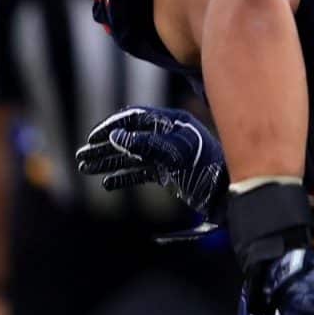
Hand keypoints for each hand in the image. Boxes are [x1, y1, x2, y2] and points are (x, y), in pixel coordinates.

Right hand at [74, 107, 224, 217]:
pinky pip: (142, 172)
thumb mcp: (177, 155)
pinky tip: (107, 183)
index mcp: (173, 123)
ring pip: (132, 156)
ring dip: (108, 162)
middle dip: (103, 147)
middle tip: (81, 157)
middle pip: (129, 137)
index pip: (135, 118)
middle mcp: (169, 136)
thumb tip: (116, 137)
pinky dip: (124, 177)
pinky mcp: (171, 173)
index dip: (112, 127)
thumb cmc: (209, 170)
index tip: (92, 139)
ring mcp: (169, 155)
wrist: (233, 195)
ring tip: (85, 169)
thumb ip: (147, 144)